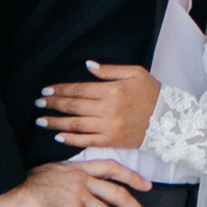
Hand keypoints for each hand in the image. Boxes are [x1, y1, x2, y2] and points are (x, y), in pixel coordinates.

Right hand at [0, 154, 152, 206]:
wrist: (8, 189)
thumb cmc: (25, 185)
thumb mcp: (53, 174)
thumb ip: (71, 180)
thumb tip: (81, 193)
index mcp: (79, 168)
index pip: (112, 167)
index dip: (132, 176)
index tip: (147, 186)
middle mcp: (82, 179)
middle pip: (119, 194)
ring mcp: (77, 195)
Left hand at [39, 60, 161, 153]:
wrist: (169, 120)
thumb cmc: (152, 93)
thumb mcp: (135, 73)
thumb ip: (110, 70)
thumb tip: (88, 65)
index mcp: (111, 90)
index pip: (79, 90)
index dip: (60, 90)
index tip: (45, 91)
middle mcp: (107, 109)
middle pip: (73, 106)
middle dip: (53, 104)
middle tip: (37, 104)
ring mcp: (108, 127)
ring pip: (75, 125)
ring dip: (56, 122)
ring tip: (40, 121)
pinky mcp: (111, 141)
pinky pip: (86, 141)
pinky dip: (71, 139)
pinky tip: (58, 136)